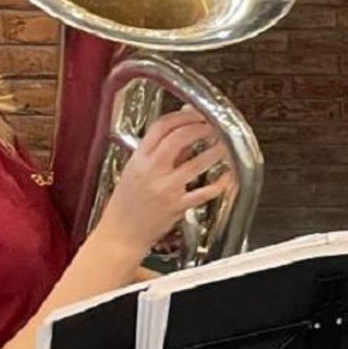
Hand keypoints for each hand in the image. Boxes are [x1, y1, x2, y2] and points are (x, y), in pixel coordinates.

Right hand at [94, 109, 231, 259]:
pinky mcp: (177, 207)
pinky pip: (203, 192)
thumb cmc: (127, 205)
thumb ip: (159, 153)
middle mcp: (152, 171)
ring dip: (215, 152)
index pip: (161, 127)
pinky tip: (227, 177)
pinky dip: (219, 183)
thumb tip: (182, 133)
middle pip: (180, 138)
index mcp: (139, 160)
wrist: (120, 234)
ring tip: (224, 147)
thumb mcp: (135, 172)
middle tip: (214, 127)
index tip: (195, 114)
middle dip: (201, 128)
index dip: (181, 117)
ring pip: (196, 163)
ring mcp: (165, 189)